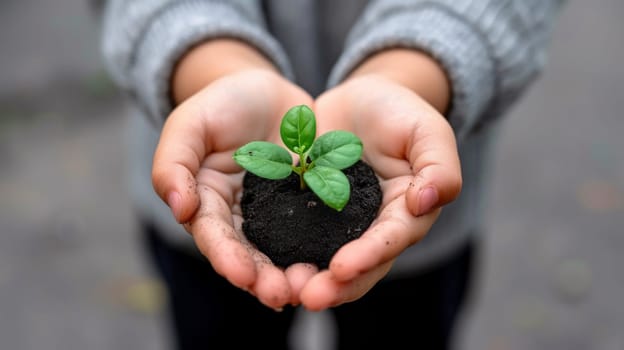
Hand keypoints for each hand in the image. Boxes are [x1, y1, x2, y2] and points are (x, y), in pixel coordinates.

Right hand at [151, 69, 313, 309]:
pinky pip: (311, 231)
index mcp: (206, 201)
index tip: (242, 274)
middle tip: (280, 295)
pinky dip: (319, 251)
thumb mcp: (191, 122)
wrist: (266, 90)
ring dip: (290, 274)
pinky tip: (334, 270)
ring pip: (279, 251)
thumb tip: (179, 208)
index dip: (226, 256)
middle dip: (261, 278)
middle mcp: (238, 216)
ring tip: (306, 291)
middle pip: (247, 254)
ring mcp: (273, 214)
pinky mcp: (304, 205)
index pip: (212, 234)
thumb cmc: (221, 103)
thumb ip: (174, 162)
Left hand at [297, 74, 461, 309]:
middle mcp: (373, 228)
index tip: (342, 267)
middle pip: (359, 267)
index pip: (391, 240)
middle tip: (308, 297)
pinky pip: (296, 238)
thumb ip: (438, 165)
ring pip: (325, 261)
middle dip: (336, 286)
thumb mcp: (427, 131)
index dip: (370, 255)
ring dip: (307, 279)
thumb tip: (427, 201)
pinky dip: (283, 254)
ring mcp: (339, 224)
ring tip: (283, 291)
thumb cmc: (401, 113)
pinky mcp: (310, 212)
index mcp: (406, 213)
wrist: (362, 100)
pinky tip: (262, 264)